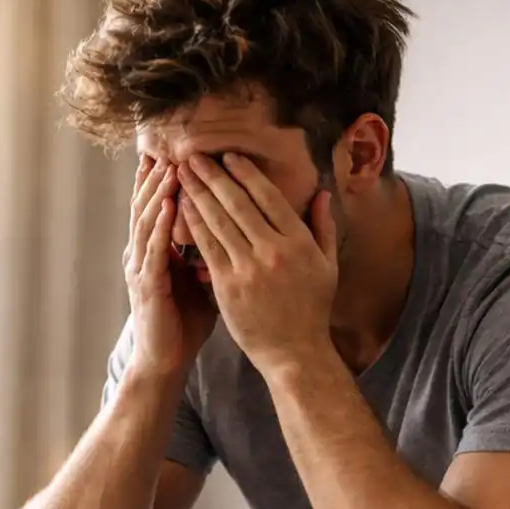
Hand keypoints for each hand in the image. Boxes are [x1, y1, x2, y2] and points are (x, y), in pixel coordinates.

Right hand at [123, 156, 216, 377]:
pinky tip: (169, 206)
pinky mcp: (146, 284)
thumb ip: (209, 248)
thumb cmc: (185, 319)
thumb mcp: (200, 276)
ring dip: (159, 192)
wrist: (166, 358)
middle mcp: (143, 252)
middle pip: (148, 204)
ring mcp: (141, 266)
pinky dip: (161, 225)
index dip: (166, 178)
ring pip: (147, 220)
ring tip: (172, 166)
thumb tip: (233, 224)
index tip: (181, 150)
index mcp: (156, 249)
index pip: (160, 204)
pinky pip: (153, 249)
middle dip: (159, 175)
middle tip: (170, 145)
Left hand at [176, 153, 337, 374]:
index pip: (268, 198)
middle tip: (194, 156)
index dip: (246, 174)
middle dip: (213, 177)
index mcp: (298, 242)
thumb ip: (323, 227)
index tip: (228, 157)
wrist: (294, 352)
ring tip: (182, 174)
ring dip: (197, 194)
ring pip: (218, 222)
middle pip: (238, 204)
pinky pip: (207, 247)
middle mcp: (273, 251)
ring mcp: (248, 268)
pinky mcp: (228, 285)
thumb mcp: (328, 265)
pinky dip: (193, 224)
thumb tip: (321, 193)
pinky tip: (183, 208)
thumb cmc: (312, 308)